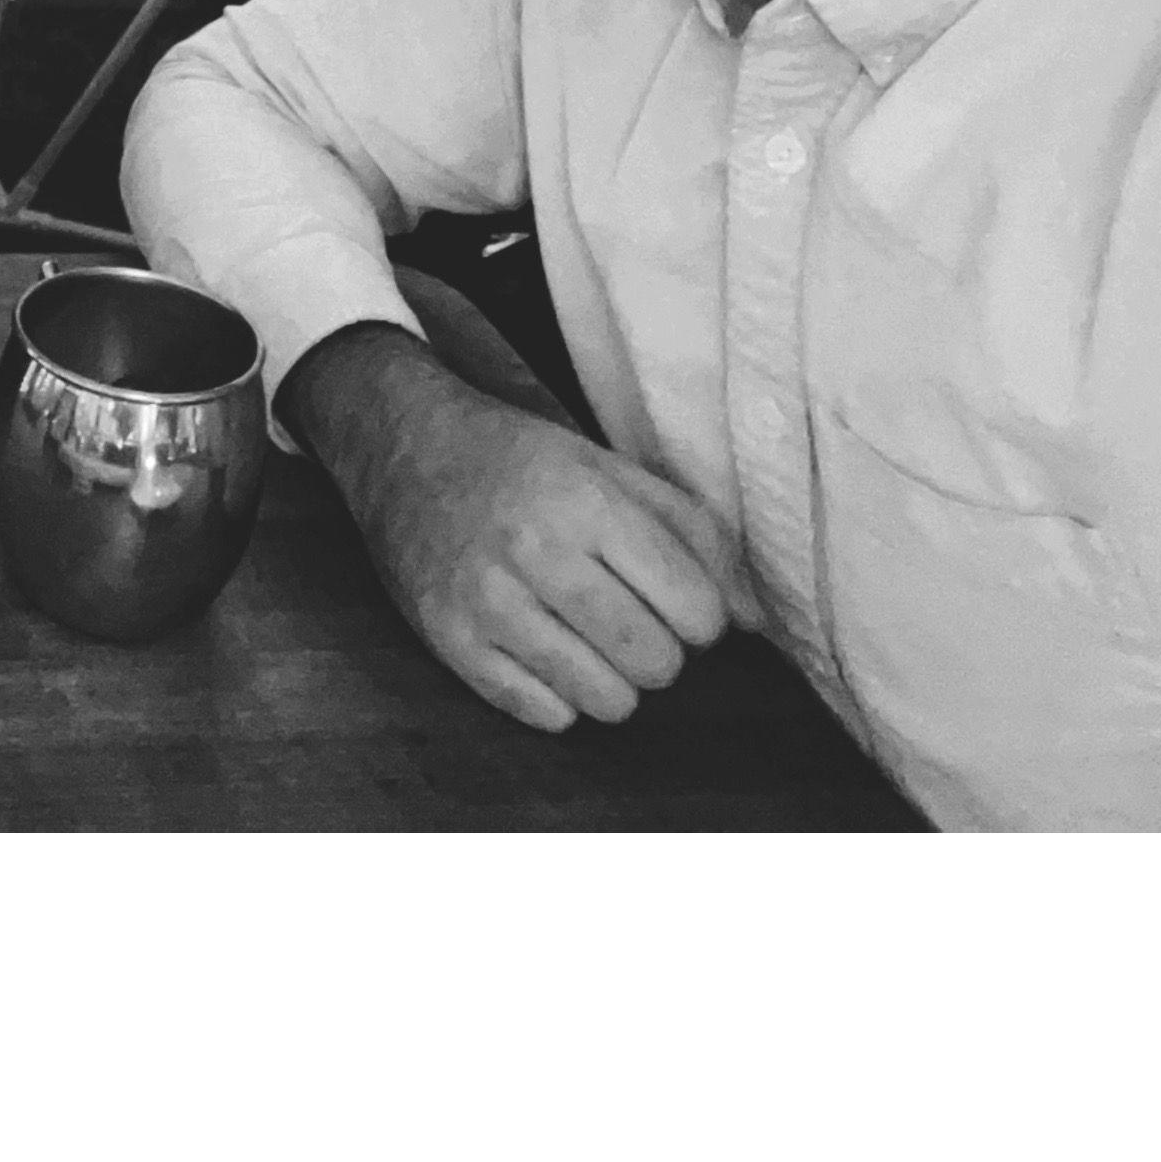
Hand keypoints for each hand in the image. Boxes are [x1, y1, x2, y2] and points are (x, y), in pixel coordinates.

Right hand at [283, 321, 746, 732]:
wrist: (403, 446)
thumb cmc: (523, 460)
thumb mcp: (613, 469)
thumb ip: (697, 536)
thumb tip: (757, 623)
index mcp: (585, 501)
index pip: (697, 612)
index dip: (699, 613)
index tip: (671, 594)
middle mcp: (534, 551)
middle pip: (655, 663)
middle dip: (658, 650)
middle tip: (627, 615)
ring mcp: (486, 601)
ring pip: (606, 702)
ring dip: (611, 679)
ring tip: (586, 636)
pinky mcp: (449, 640)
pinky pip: (545, 715)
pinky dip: (557, 694)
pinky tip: (542, 647)